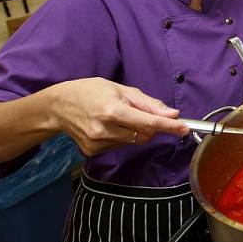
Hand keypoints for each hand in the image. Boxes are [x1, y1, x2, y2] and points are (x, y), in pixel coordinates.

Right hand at [49, 78, 188, 155]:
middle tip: (141, 112)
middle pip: (144, 134)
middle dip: (151, 125)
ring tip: (118, 116)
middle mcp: (104, 129)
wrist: (58, 106)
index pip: (148, 123)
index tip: (184, 128)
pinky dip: (122, 136)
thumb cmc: (91, 91)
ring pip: (133, 141)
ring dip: (135, 131)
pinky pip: (120, 146)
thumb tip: (171, 114)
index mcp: (113, 110)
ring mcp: (97, 143)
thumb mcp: (121, 89)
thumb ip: (148, 103)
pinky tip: (109, 126)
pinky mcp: (92, 152)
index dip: (169, 126)